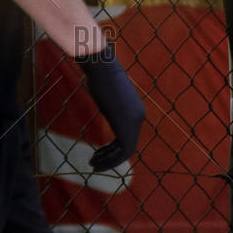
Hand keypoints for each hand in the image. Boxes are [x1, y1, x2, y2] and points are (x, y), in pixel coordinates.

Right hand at [75, 43, 145, 170]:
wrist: (100, 66)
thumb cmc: (98, 73)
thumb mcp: (104, 90)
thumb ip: (107, 101)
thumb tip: (99, 92)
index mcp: (135, 110)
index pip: (126, 136)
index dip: (112, 148)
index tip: (98, 153)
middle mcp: (139, 117)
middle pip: (127, 145)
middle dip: (110, 157)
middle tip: (95, 163)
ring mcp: (135, 122)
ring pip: (125, 151)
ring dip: (109, 161)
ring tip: (93, 166)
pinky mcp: (127, 126)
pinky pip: (123, 151)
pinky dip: (110, 160)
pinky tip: (96, 161)